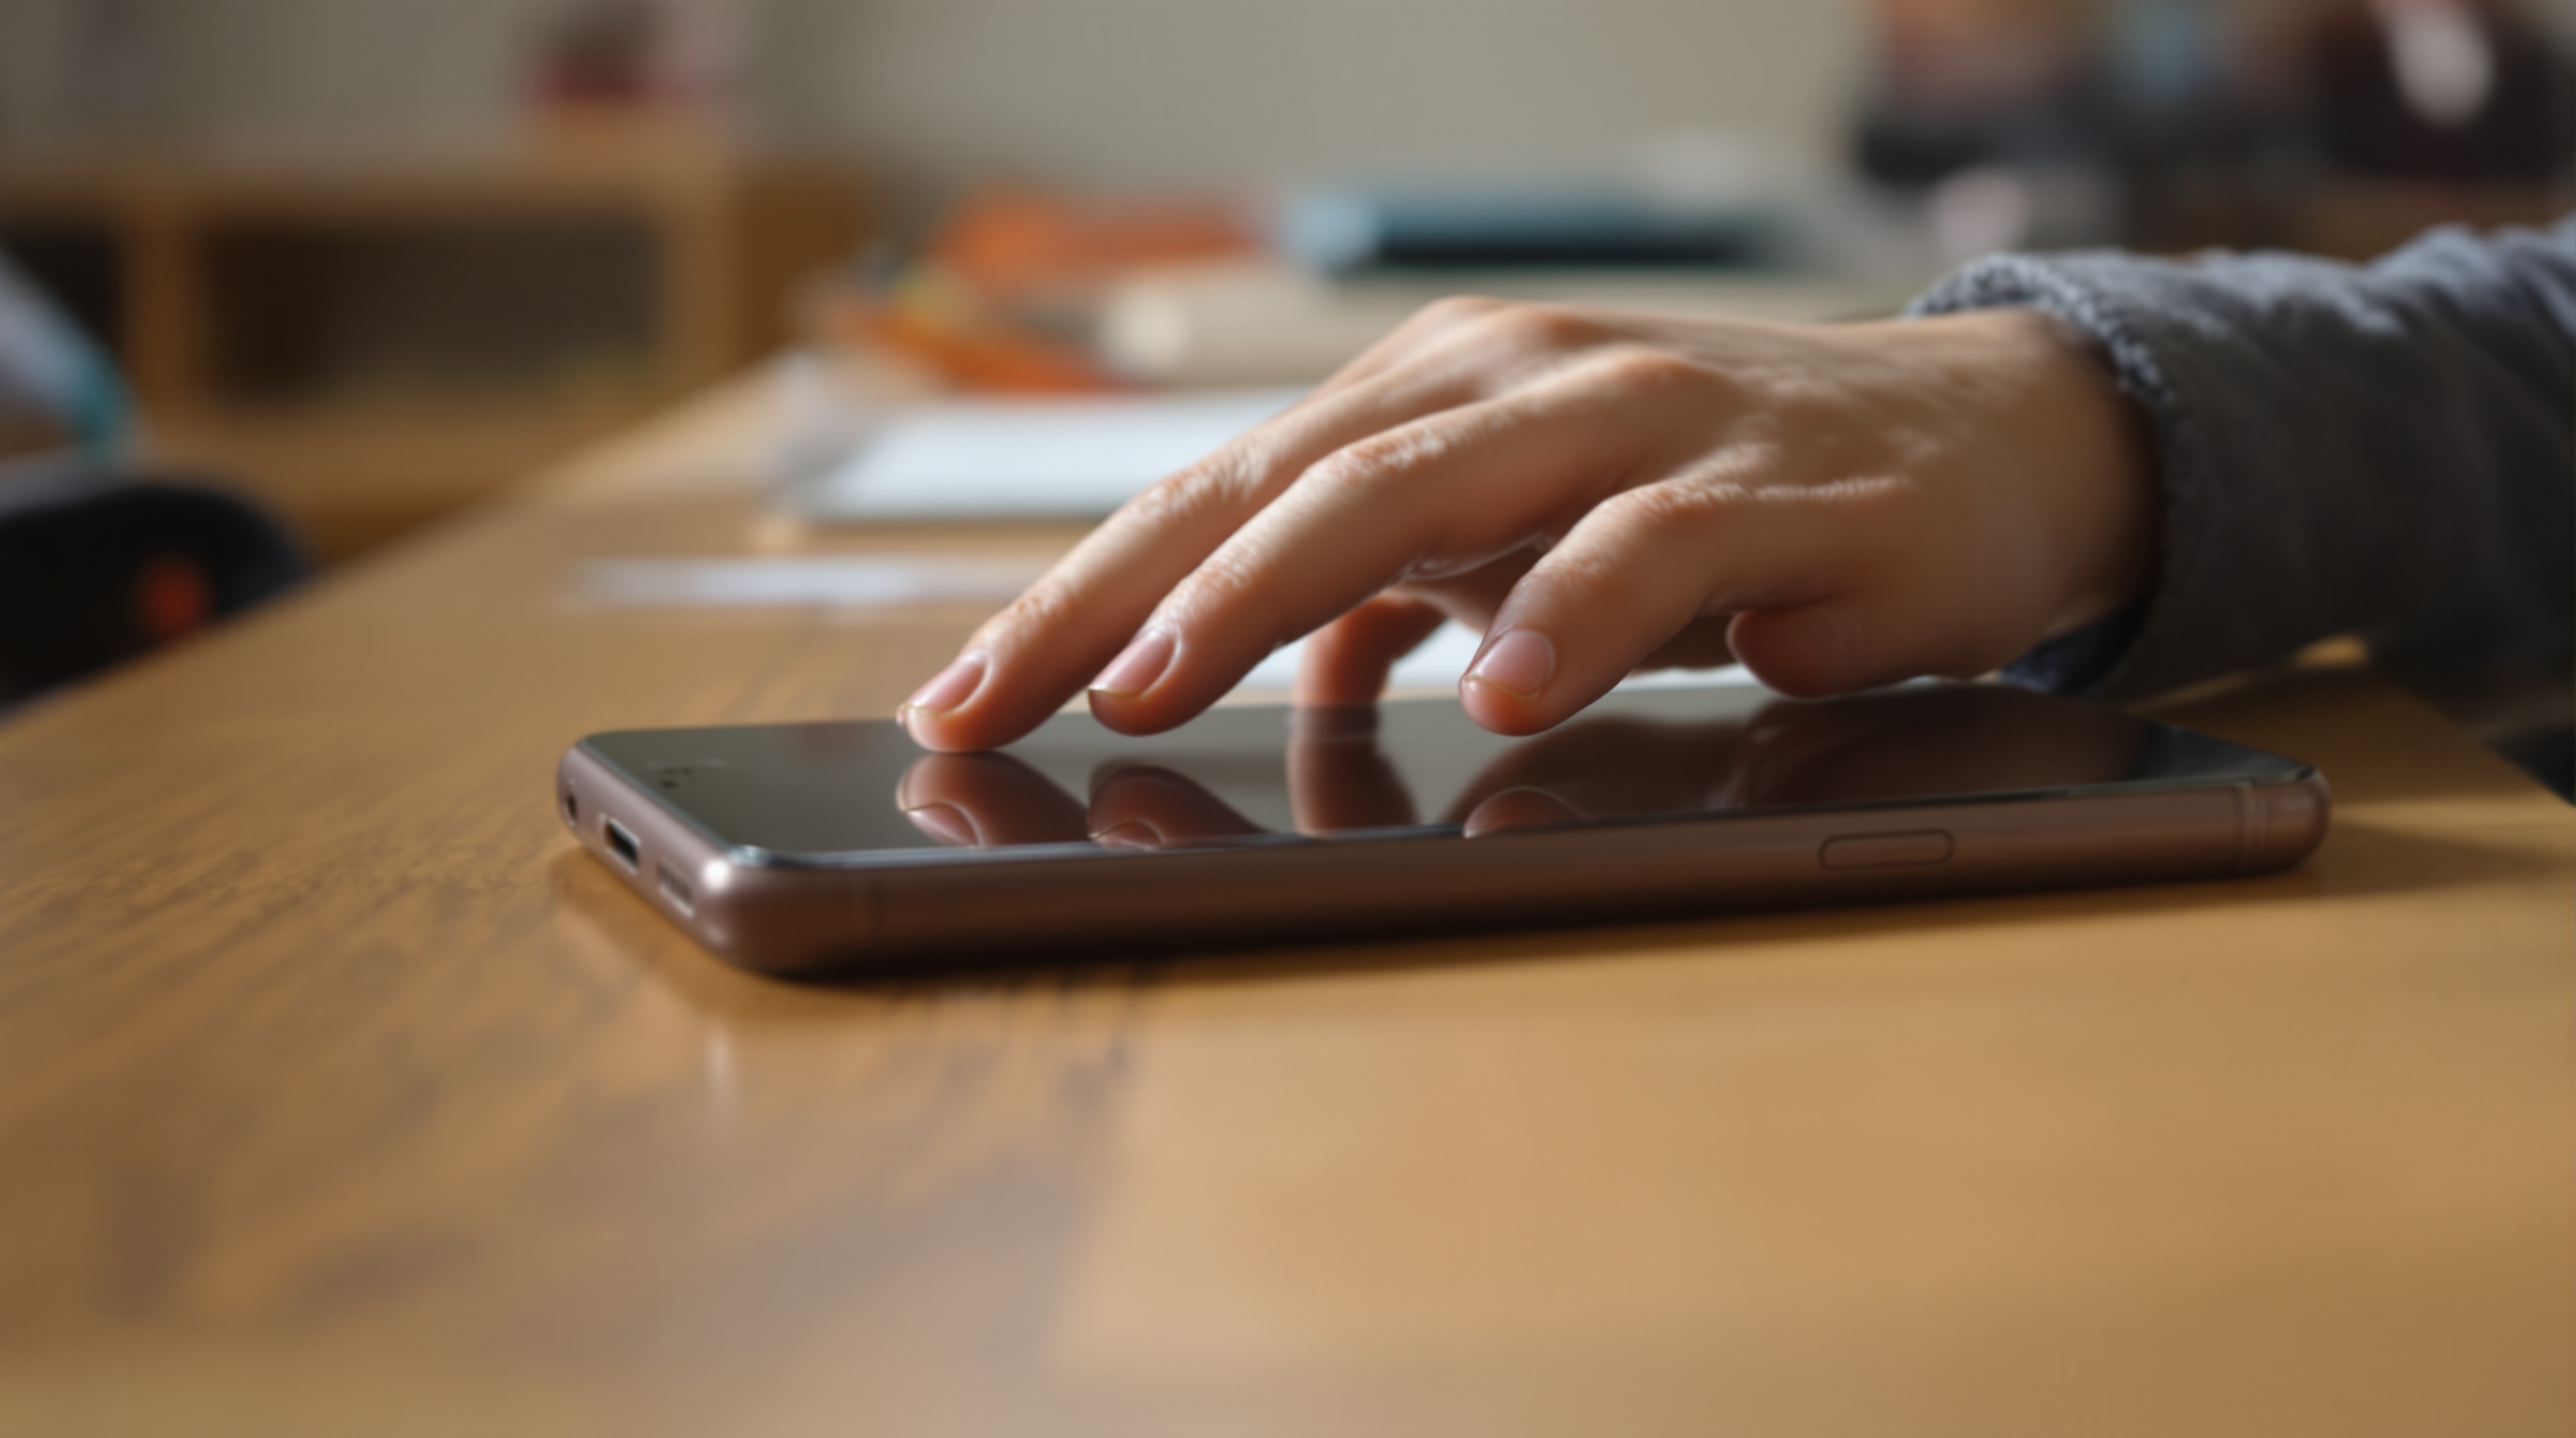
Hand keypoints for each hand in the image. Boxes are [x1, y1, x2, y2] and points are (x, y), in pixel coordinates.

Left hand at [898, 299, 2156, 751]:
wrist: (1981, 447)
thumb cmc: (1720, 500)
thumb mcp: (1524, 537)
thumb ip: (1398, 588)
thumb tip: (1268, 667)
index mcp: (1432, 393)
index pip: (1220, 493)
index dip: (1078, 596)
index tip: (961, 699)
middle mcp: (1512, 381)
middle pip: (1279, 483)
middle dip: (1124, 599)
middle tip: (1003, 704)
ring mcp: (1638, 420)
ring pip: (1424, 488)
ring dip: (1276, 591)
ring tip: (1164, 686)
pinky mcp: (1770, 489)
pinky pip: (1649, 546)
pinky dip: (1569, 614)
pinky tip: (1502, 694)